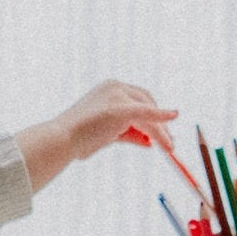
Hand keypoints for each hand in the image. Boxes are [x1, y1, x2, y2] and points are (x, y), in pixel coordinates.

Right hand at [18, 80, 176, 191]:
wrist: (62, 140)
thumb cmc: (78, 139)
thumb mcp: (107, 134)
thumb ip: (129, 134)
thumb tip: (149, 142)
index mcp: (108, 88)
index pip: (138, 99)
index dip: (151, 116)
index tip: (159, 134)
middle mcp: (114, 87)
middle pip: (147, 102)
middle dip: (159, 123)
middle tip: (169, 143)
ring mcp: (118, 96)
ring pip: (147, 114)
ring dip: (161, 132)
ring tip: (169, 149)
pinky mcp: (121, 109)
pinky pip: (147, 113)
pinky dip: (161, 117)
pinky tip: (174, 116)